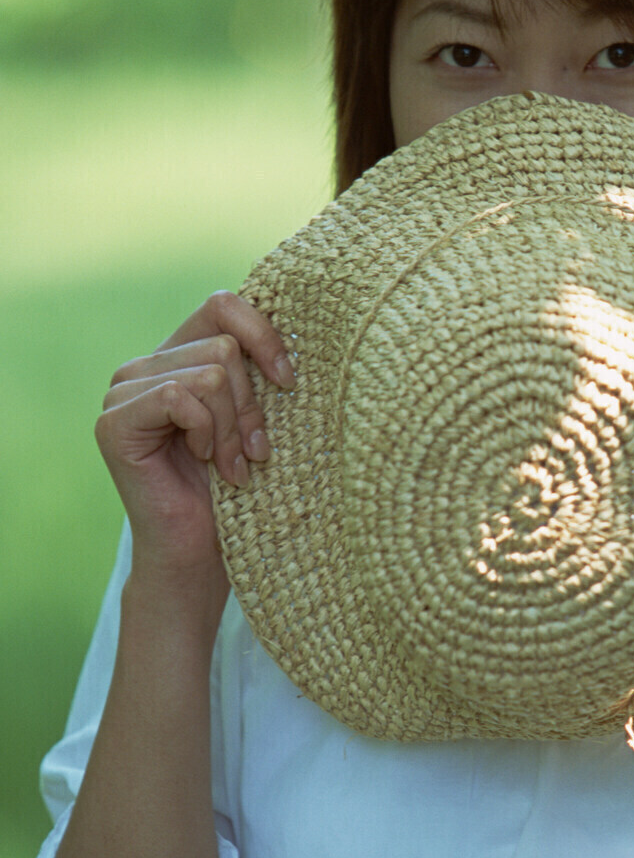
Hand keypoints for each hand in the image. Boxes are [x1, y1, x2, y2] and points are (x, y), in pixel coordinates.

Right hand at [96, 291, 294, 585]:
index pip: (222, 305)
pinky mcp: (113, 421)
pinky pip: (178, 397)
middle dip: (252, 406)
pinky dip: (206, 433)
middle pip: (224, 346)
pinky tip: (206, 464)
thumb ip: (256, 369)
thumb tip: (296, 328)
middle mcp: (144, 365)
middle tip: (255, 453)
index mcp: (178, 354)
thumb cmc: (237, 487)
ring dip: (233, 429)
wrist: (201, 552)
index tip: (289, 383)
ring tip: (232, 466)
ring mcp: (122, 391)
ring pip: (210, 374)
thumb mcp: (255, 415)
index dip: (263, 336)